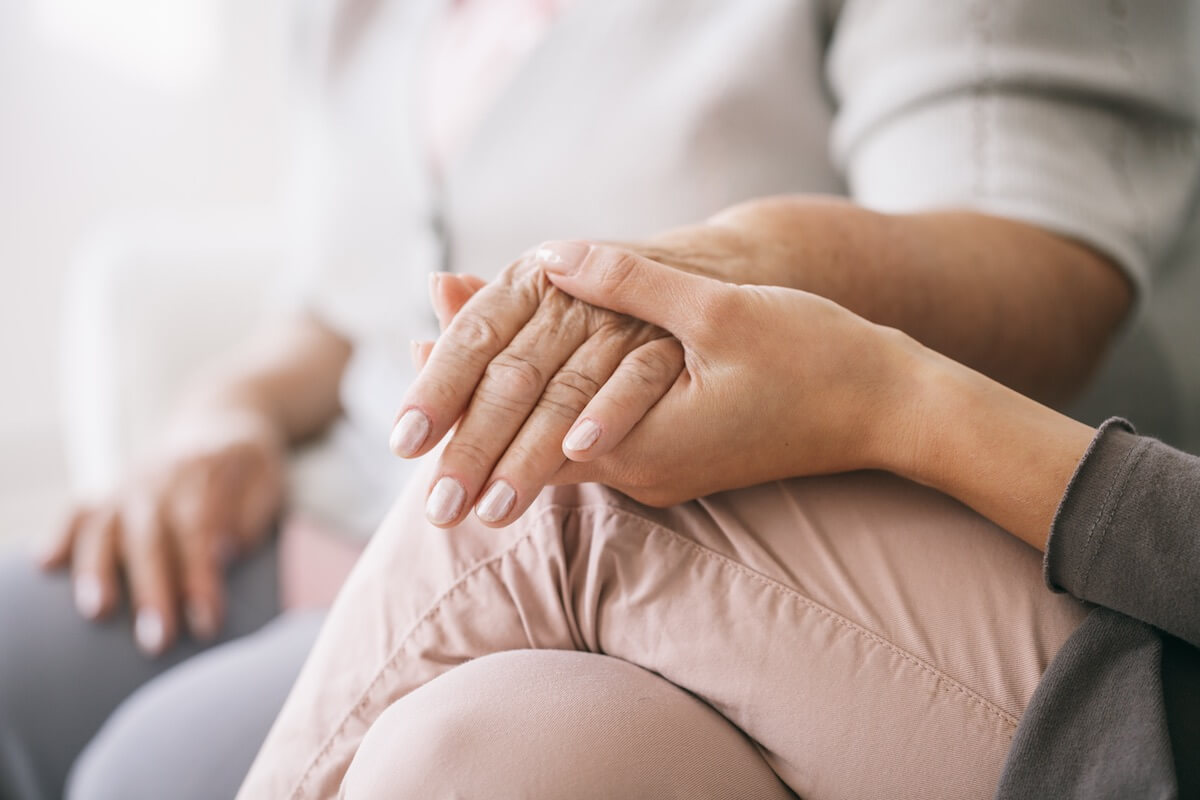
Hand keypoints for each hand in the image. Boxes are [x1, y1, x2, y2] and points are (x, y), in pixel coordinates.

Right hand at [39, 408, 285, 655]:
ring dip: (99, 569)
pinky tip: (47, 564)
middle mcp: (162, 476)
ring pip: (107, 524)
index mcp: (208, 472)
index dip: (201, 578)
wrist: (224, 421)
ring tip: (98, 611)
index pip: (201, 531)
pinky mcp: (110, 490)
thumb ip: (250, 516)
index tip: (206, 622)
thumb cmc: (250, 468)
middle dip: (153, 589)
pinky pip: (78, 509)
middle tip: (157, 639)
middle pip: (151, 535)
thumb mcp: (269, 482)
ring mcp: (131, 483)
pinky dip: (61, 534)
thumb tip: (223, 554)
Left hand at [432, 242, 915, 509]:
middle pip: (531, 460)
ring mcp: (661, 475)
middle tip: (406, 429)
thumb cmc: (814, 356)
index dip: (466, 412)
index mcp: (638, 442)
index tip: (409, 412)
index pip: (524, 434)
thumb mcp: (718, 312)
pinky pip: (596, 453)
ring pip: (559, 460)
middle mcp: (640, 471)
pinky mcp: (679, 464)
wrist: (886, 408)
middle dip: (468, 441)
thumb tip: (550, 255)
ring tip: (449, 427)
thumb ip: (629, 285)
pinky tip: (530, 417)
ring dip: (504, 438)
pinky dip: (550, 431)